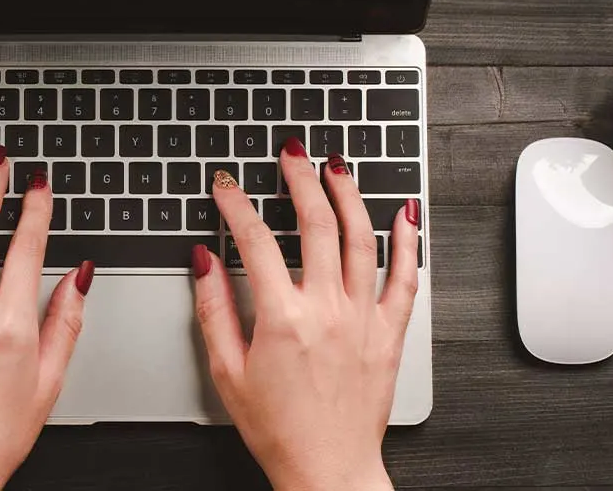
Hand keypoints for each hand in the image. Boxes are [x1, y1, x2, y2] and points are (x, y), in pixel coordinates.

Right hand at [192, 138, 419, 490]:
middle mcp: (327, 309)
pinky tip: (405, 213)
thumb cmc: (278, 428)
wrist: (328, 469)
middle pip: (315, 223)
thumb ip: (213, 309)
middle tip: (291, 154)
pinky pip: (406, 277)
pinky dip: (408, 241)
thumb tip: (204, 261)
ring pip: (361, 238)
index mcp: (283, 318)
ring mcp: (364, 317)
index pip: (255, 241)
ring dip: (348, 195)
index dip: (237, 205)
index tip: (228, 185)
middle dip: (300, 179)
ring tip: (337, 167)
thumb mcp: (227, 372)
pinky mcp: (389, 332)